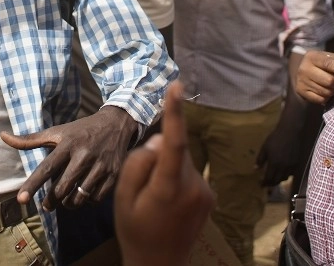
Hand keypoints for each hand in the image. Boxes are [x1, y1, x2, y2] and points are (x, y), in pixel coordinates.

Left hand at [1, 106, 137, 210]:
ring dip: (68, 203)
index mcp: (67, 144)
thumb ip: (30, 140)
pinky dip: (87, 201)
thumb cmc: (81, 130)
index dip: (32, 185)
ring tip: (65, 200)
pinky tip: (84, 193)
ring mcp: (100, 166)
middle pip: (61, 189)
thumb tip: (3, 137)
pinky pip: (95, 199)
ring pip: (78, 198)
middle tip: (47, 204)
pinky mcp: (113, 175)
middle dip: (51, 201)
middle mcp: (83, 155)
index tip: (21, 200)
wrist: (116, 124)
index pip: (46, 168)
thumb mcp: (57, 132)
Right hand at [115, 82, 212, 265]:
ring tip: (155, 197)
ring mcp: (205, 191)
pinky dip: (177, 176)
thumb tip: (160, 141)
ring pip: (182, 160)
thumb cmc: (136, 231)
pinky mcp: (210, 195)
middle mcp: (194, 186)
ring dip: (168, 167)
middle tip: (141, 184)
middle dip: (159, 155)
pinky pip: (189, 172)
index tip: (177, 86)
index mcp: (169, 187)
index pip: (174, 143)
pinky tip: (168, 202)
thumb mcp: (123, 198)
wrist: (160, 264)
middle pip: (175, 150)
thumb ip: (138, 164)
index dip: (175, 113)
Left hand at [256, 114, 301, 186]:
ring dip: (279, 181)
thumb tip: (255, 169)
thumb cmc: (275, 138)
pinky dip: (286, 176)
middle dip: (271, 184)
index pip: (268, 178)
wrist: (290, 132)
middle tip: (267, 185)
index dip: (264, 182)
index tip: (260, 185)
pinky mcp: (297, 163)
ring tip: (274, 180)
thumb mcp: (265, 147)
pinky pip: (291, 174)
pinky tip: (283, 173)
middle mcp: (283, 167)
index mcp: (274, 163)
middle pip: (277, 180)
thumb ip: (260, 159)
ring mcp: (291, 166)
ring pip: (285, 178)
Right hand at [295, 51, 333, 104]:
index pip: (329, 64)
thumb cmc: (322, 64)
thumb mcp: (329, 58)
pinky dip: (327, 97)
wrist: (304, 71)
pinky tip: (325, 92)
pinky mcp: (301, 92)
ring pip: (326, 92)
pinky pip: (321, 99)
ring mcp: (301, 81)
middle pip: (329, 81)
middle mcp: (304, 69)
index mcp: (312, 57)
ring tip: (333, 87)